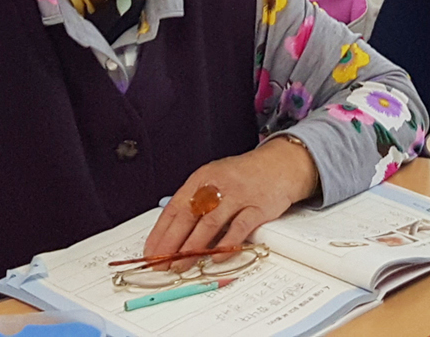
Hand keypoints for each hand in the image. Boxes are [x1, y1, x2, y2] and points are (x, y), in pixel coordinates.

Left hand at [144, 139, 319, 258]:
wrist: (279, 165)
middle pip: (188, 216)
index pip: (174, 208)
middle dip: (171, 243)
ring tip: (181, 265)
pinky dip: (227, 244)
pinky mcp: (258, 207)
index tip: (151, 252)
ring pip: (210, 223)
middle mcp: (217, 185)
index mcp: (201, 178)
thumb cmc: (242, 177)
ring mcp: (238, 195)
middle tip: (161, 263)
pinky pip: (240, 227)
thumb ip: (195, 204)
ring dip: (193, 248)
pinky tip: (217, 257)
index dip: (160, 232)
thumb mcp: (212, 180)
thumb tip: (172, 235)